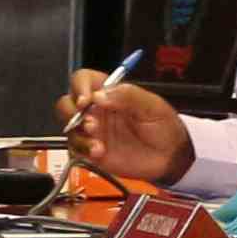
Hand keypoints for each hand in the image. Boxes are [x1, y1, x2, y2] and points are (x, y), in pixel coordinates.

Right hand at [61, 70, 190, 188]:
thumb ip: (128, 96)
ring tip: (98, 143)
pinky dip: (83, 150)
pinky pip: (75, 148)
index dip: (79, 86)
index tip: (86, 100)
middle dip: (72, 113)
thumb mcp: (152, 106)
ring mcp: (91, 131)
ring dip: (79, 134)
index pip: (84, 80)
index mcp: (110, 93)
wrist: (170, 157)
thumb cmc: (163, 127)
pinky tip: (99, 152)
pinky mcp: (90, 150)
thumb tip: (98, 95)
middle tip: (91, 124)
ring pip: (68, 127)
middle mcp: (96, 110)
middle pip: (66, 103)